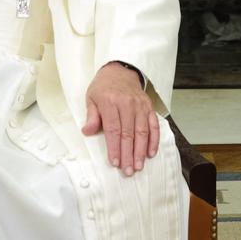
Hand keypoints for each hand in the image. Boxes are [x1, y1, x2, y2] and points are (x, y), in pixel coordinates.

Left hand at [82, 62, 158, 176]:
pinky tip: (151, 152)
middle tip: (128, 170)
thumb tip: (87, 131)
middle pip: (129, 133)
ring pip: (142, 131)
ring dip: (141, 151)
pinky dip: (153, 140)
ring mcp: (140, 105)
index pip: (113, 129)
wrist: (120, 70)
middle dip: (128, 154)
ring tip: (138, 166)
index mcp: (110, 102)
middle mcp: (127, 103)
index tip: (114, 162)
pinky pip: (154, 125)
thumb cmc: (103, 87)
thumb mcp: (91, 97)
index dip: (114, 147)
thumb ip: (91, 115)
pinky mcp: (149, 107)